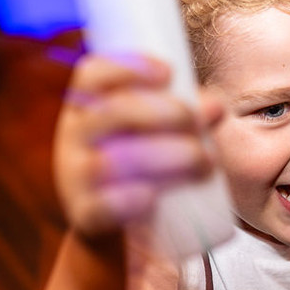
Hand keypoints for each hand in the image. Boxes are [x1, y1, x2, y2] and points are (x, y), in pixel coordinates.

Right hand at [53, 54, 218, 238]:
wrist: (115, 223)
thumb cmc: (139, 160)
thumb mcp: (152, 130)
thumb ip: (183, 113)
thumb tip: (215, 106)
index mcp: (85, 106)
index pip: (92, 74)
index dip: (128, 67)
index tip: (169, 72)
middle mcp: (73, 136)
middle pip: (110, 113)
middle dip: (161, 112)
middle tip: (198, 122)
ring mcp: (74, 177)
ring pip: (111, 161)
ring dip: (163, 157)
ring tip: (203, 161)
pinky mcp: (84, 215)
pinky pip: (101, 207)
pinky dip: (127, 201)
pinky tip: (151, 198)